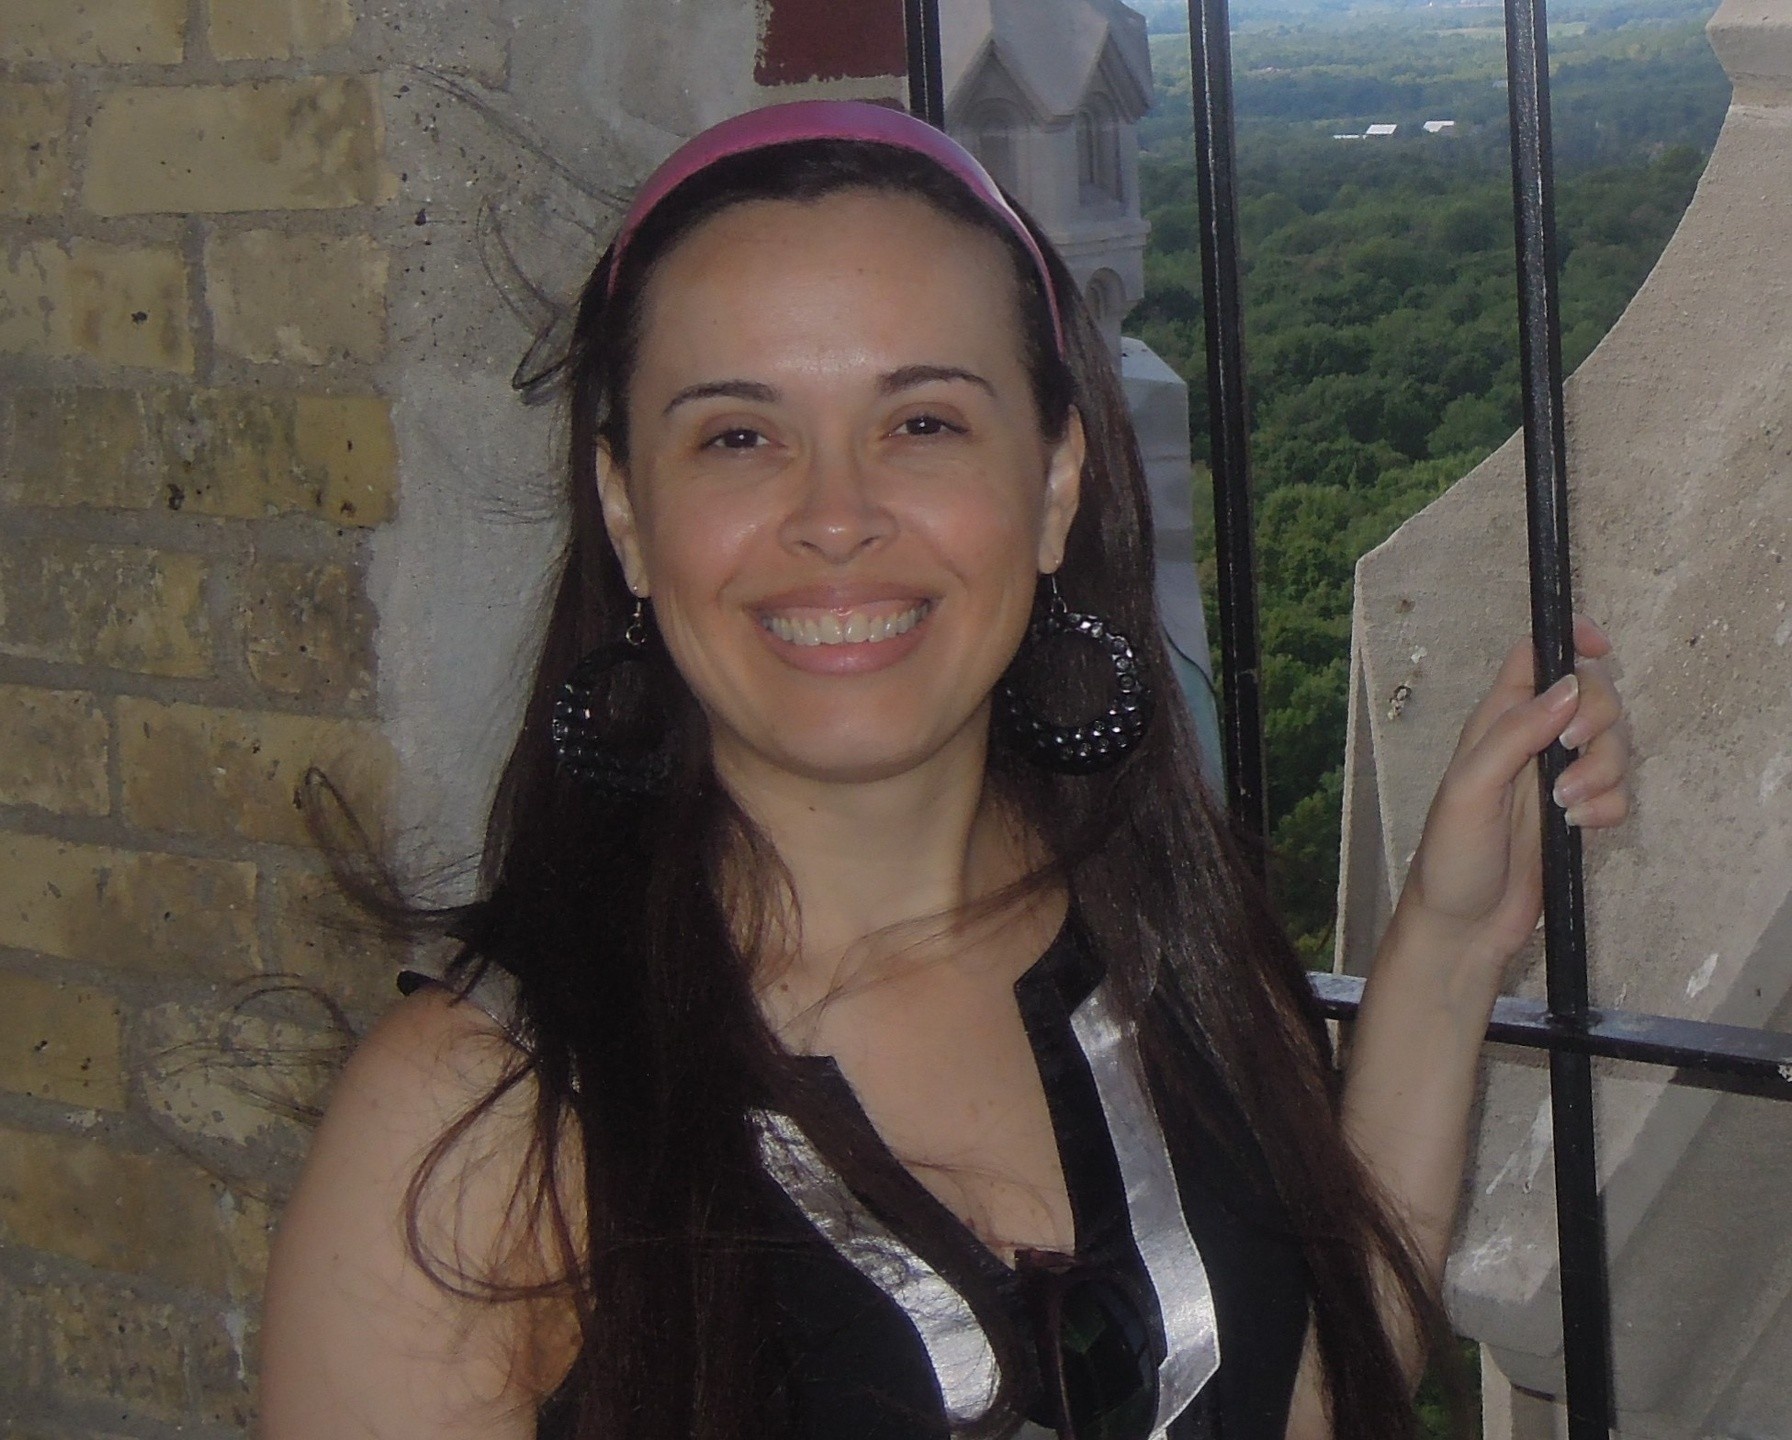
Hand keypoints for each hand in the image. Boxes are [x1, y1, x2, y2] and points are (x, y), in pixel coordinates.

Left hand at [1397, 616, 1629, 972]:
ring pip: (1613, 743)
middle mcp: (1529, 741)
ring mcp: (1556, 777)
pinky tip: (1581, 827)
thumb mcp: (1469, 789)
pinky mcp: (1578, 813)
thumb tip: (1567, 688)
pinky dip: (1610, 805)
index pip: (1536, 658)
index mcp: (1496, 722)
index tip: (1601, 648)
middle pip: (1591, 696)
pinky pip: (1618, 790)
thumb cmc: (1452, 856)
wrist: (1464, 925)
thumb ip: (1514, 735)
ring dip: (1604, 770)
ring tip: (1568, 807)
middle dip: (1599, 720)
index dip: (1571, 641)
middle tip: (1572, 752)